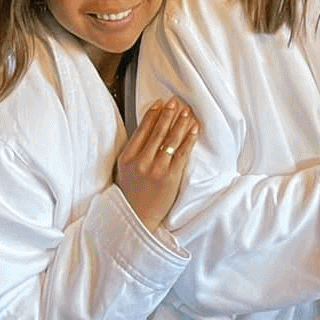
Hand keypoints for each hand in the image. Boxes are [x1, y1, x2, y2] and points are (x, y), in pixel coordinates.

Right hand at [117, 97, 199, 230]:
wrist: (137, 216)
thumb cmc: (132, 192)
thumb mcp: (125, 169)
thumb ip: (135, 150)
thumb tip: (147, 128)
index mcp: (127, 157)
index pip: (142, 130)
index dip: (153, 115)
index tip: (161, 103)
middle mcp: (141, 161)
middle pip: (158, 132)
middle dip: (169, 114)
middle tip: (177, 102)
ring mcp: (156, 169)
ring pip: (170, 140)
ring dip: (181, 123)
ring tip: (188, 111)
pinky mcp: (170, 176)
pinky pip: (182, 153)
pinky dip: (189, 139)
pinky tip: (194, 129)